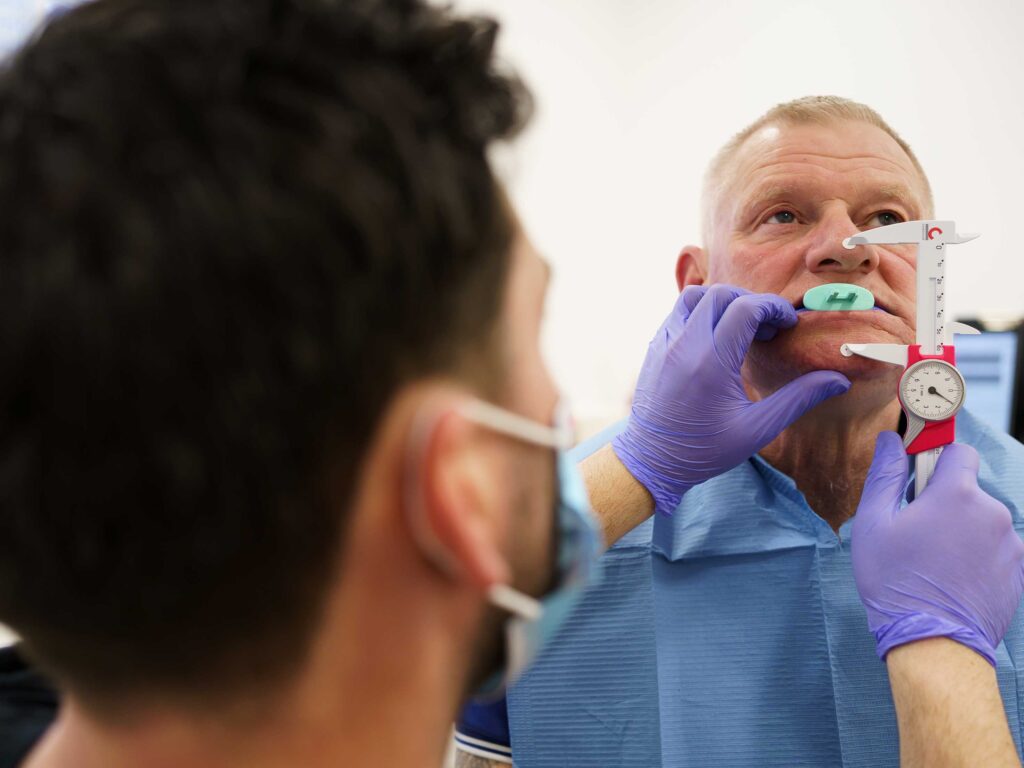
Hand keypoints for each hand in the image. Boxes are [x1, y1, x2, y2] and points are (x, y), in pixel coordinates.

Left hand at [612, 284, 849, 516]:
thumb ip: (798, 399)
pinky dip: (700, 313)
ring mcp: (665, 343)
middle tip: (767, 327)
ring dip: (722, 301)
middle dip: (750, 301)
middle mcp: (685, 345)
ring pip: (693, 296)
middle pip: (720, 294)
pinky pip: (677, 313)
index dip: (773, 308)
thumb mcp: (757, 430)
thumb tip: (839, 381)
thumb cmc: (705, 450)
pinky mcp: (654, 348)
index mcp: (711, 361)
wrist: (651, 461)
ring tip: (741, 326)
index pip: (745, 308)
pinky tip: (716, 338)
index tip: (788, 324)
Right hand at [852, 432, 1023, 664]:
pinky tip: (954, 579)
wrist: (934, 643)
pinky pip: (996, 550)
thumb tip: (890, 439)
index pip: (959, 452)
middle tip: (917, 533)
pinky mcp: (1019, 572)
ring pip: (982, 522)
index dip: (937, 459)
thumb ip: (886, 474)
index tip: (920, 477)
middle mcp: (992, 513)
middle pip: (968, 491)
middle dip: (945, 504)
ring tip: (936, 563)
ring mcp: (1011, 544)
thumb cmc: (895, 582)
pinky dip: (978, 557)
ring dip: (963, 532)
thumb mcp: (874, 523)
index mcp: (956, 494)